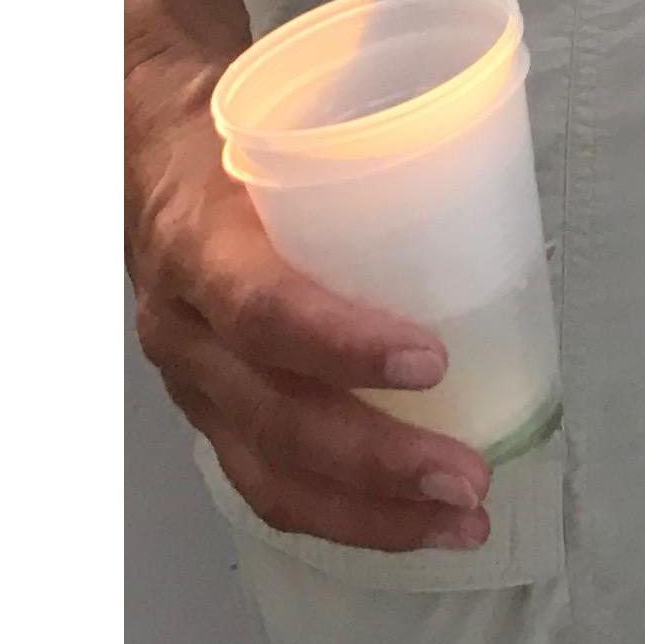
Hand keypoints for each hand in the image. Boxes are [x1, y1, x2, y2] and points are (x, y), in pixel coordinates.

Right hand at [127, 46, 496, 551]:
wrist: (149, 155)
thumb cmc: (245, 133)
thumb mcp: (291, 119)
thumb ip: (374, 133)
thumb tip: (495, 139)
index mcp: (202, 244)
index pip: (264, 310)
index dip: (342, 344)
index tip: (432, 362)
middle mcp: (186, 329)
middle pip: (275, 418)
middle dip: (377, 462)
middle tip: (470, 478)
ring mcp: (192, 385)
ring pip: (269, 474)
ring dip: (369, 513)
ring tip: (460, 522)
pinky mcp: (210, 415)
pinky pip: (265, 482)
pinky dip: (341, 515)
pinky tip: (410, 523)